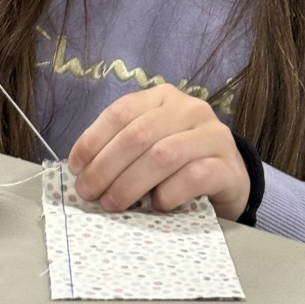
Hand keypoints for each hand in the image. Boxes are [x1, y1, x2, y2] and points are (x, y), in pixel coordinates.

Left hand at [67, 84, 249, 220]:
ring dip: (130, 183)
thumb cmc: (179, 162)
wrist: (229, 178)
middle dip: (106, 167)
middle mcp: (190, 109)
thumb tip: (82, 169)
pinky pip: (193, 177)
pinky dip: (168, 193)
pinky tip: (156, 205)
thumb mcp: (149, 144)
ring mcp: (213, 136)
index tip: (76, 167)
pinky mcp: (228, 166)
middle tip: (89, 193)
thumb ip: (121, 147)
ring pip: (163, 155)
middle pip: (139, 134)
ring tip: (113, 203)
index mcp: (164, 98)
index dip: (93, 140)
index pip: (122, 112)